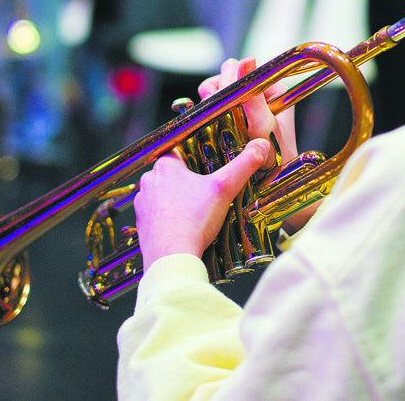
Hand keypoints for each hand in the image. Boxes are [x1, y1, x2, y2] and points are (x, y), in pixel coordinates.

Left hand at [135, 137, 272, 266]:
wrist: (172, 259)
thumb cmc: (194, 221)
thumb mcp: (225, 188)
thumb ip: (244, 164)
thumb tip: (261, 144)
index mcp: (165, 167)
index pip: (179, 153)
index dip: (196, 161)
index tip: (208, 171)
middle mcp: (149, 182)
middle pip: (172, 175)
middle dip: (188, 182)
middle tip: (207, 194)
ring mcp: (142, 205)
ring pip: (163, 196)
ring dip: (177, 201)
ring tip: (198, 213)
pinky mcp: (142, 225)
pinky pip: (157, 216)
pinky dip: (169, 220)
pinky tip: (185, 228)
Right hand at [198, 57, 296, 164]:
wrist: (271, 188)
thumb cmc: (275, 160)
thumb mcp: (262, 125)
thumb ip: (251, 94)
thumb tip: (245, 60)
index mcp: (273, 88)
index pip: (239, 70)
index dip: (223, 83)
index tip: (218, 102)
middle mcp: (260, 95)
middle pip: (225, 81)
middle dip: (216, 98)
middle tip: (220, 120)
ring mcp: (246, 108)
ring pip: (216, 96)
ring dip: (210, 110)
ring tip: (219, 130)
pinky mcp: (235, 121)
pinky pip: (213, 110)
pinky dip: (208, 118)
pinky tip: (212, 132)